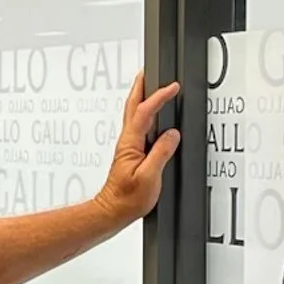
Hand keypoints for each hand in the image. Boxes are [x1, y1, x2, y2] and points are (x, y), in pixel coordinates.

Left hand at [96, 73, 179, 226]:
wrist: (112, 211)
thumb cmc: (127, 199)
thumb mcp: (150, 177)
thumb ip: (161, 153)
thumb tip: (172, 135)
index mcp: (131, 143)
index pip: (145, 112)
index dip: (159, 97)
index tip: (172, 88)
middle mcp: (127, 141)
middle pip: (133, 106)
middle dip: (141, 86)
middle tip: (148, 71)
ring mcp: (128, 146)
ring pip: (134, 114)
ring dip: (141, 97)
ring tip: (149, 86)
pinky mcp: (131, 153)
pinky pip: (138, 126)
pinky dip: (144, 113)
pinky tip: (150, 116)